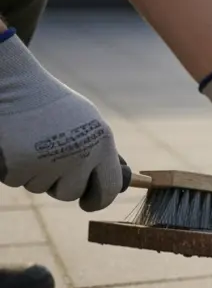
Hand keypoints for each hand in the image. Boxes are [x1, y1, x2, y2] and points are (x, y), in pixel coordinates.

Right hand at [0, 30, 123, 210]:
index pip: (109, 190)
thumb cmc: (54, 105)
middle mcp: (79, 155)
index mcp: (101, 144)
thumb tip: (121, 183)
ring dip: (35, 173)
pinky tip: (17, 144)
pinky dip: (14, 168)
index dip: (98, 199)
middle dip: (59, 184)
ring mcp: (49, 162)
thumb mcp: (89, 124)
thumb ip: (103, 153)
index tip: (88, 202)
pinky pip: (17, 181)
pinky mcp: (19, 166)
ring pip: (41, 188)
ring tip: (33, 144)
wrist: (14, 85)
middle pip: (70, 194)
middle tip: (50, 159)